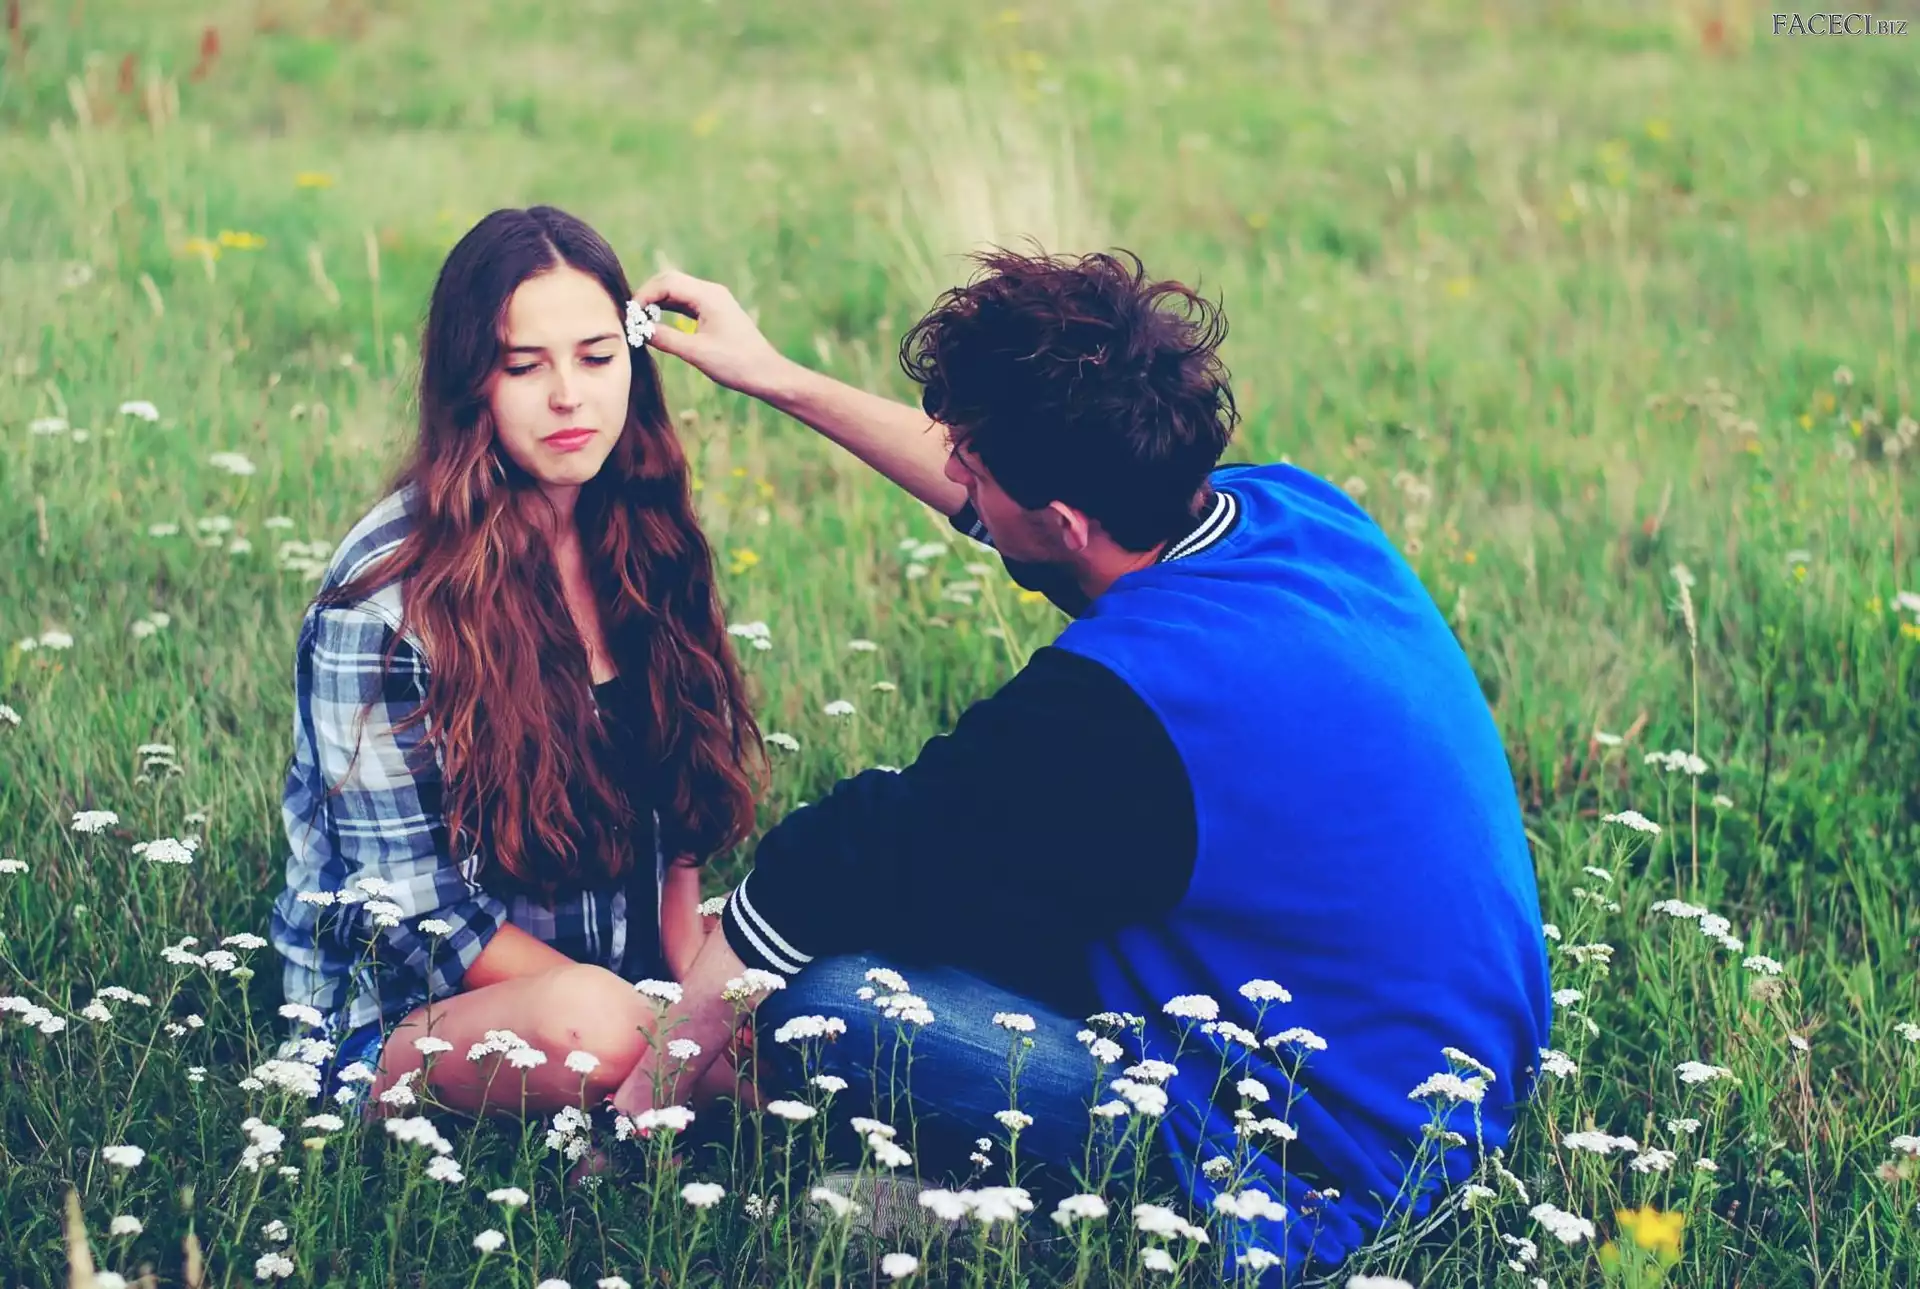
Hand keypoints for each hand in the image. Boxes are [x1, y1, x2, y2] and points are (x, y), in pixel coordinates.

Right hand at [631, 269, 793, 399]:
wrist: (766, 373)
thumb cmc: (736, 364)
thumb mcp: (696, 353)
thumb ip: (666, 339)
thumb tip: (639, 330)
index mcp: (708, 296)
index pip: (666, 283)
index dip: (643, 296)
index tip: (630, 317)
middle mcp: (711, 292)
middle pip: (669, 281)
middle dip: (647, 296)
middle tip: (631, 317)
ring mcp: (713, 301)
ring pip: (676, 291)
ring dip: (656, 302)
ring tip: (640, 322)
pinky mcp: (714, 312)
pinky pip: (685, 303)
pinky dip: (668, 309)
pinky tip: (657, 323)